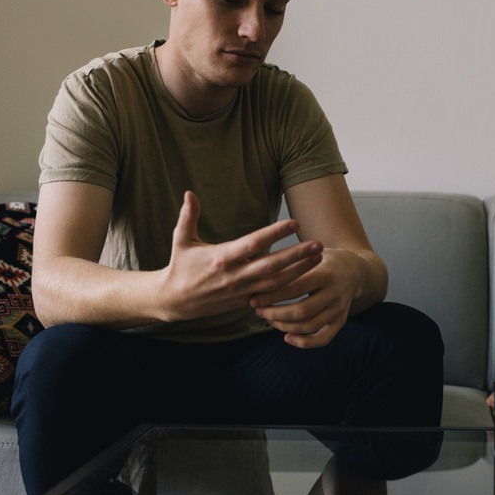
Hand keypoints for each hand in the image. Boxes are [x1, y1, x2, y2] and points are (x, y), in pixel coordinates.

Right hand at [156, 191, 324, 320]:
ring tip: (319, 258)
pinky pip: (271, 296)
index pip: (253, 244)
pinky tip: (307, 279)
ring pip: (276, 283)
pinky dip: (290, 288)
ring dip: (300, 271)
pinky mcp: (245, 302)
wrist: (175, 301)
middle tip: (318, 244)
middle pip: (271, 265)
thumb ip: (188, 216)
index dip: (275, 234)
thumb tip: (189, 192)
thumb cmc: (180, 266)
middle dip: (297, 255)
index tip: (294, 223)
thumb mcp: (181, 240)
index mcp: (221, 258)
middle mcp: (234, 276)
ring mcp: (241, 291)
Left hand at [250, 248, 367, 347]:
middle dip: (275, 313)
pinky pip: (323, 339)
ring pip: (309, 326)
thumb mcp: (310, 254)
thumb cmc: (323, 259)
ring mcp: (339, 309)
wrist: (355, 270)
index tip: (254, 298)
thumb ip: (289, 262)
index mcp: (326, 273)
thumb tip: (256, 270)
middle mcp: (335, 293)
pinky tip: (287, 338)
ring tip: (269, 320)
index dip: (272, 296)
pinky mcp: (340, 321)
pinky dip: (304, 343)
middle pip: (301, 310)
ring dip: (284, 326)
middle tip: (258, 310)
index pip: (295, 288)